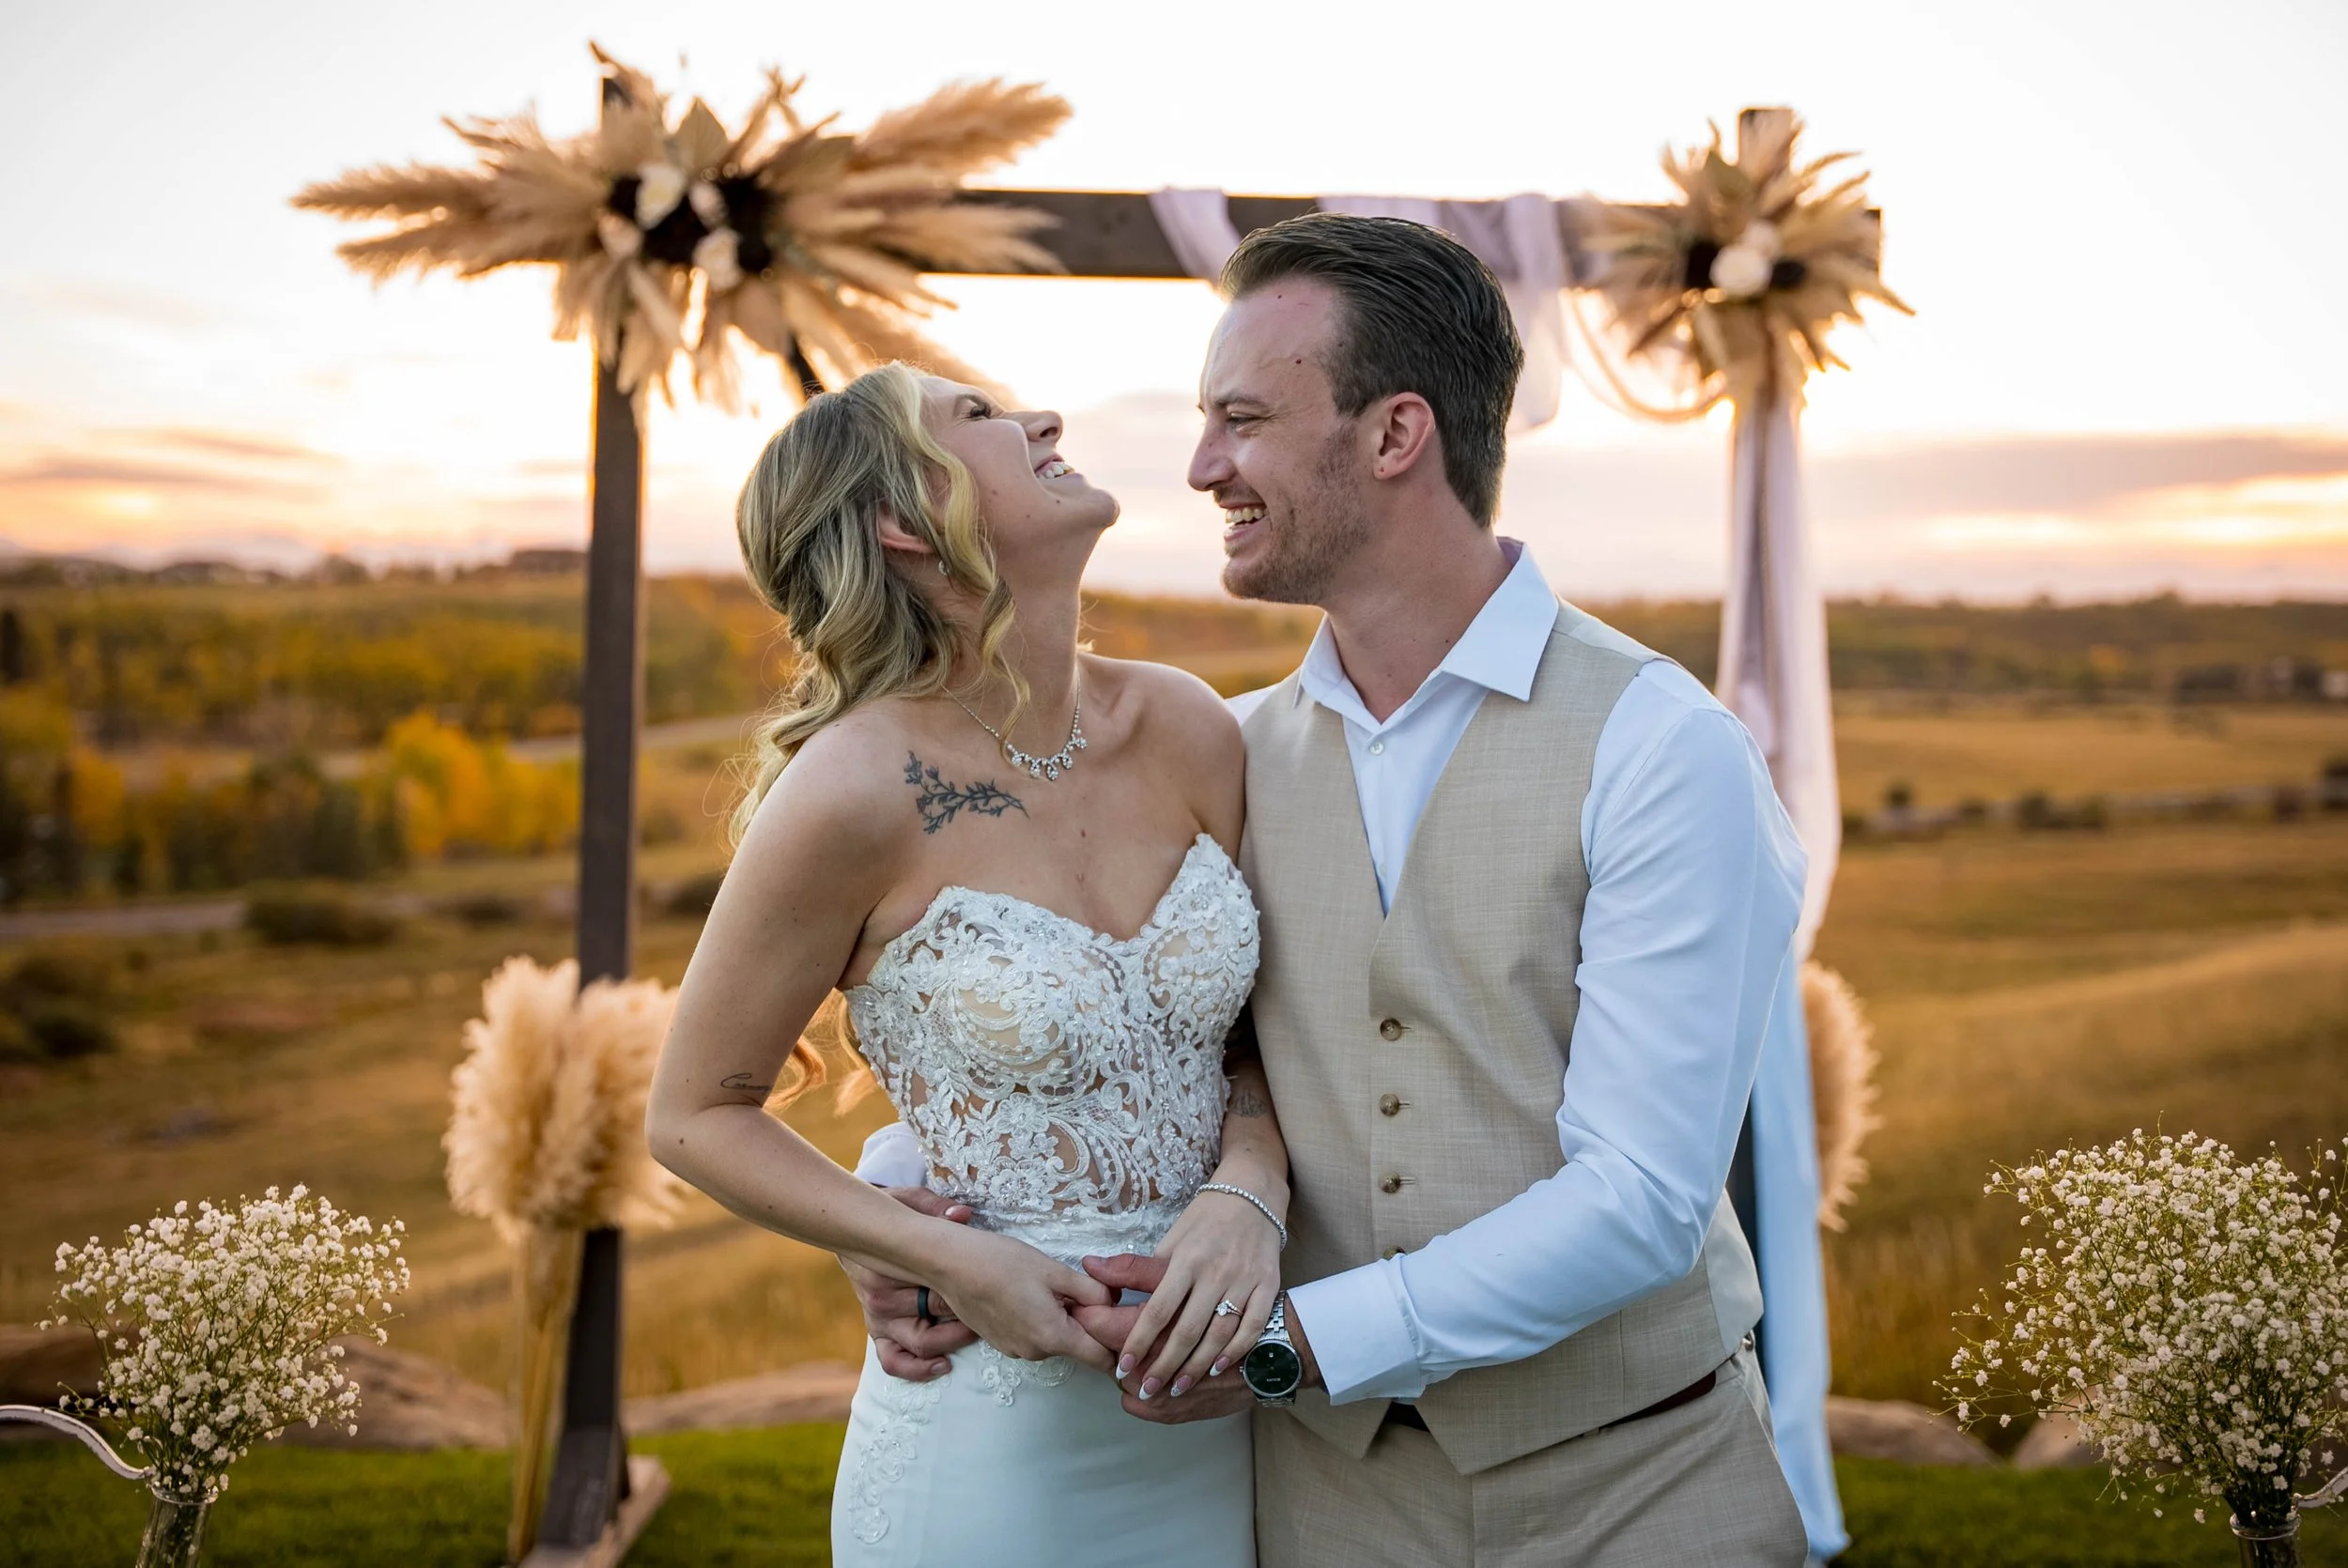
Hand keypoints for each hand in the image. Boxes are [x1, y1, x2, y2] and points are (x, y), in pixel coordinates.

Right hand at [839, 1187, 976, 1380]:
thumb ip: (935, 1208)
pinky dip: (917, 1369)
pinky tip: (943, 1366)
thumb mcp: (909, 1202)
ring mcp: (877, 1320)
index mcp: (887, 1267)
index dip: (968, 1285)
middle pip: (933, 1314)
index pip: (937, 1282)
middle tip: (992, 1308)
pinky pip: (892, 1361)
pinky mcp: (877, 1333)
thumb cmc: (890, 1214)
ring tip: (976, 1333)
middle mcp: (880, 1298)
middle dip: (966, 1312)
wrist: (857, 1230)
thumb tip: (963, 1215)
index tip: (992, 1284)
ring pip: (918, 1343)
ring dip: (951, 1342)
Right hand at [927, 1225, 1116, 1371]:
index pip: (1100, 1359)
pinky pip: (1032, 1336)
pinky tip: (1026, 1293)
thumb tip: (1114, 1303)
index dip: (1116, 1346)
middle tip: (1080, 1289)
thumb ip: (1092, 1291)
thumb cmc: (1002, 1263)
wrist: (951, 1265)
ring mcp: (1015, 1350)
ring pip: (1054, 1340)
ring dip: (1060, 1320)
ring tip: (1047, 1287)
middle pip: (1077, 1346)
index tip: (1122, 1326)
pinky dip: (1039, 1320)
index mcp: (1054, 1337)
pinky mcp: (1001, 1342)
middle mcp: (1035, 1352)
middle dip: (1086, 1323)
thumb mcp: (1055, 1270)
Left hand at [1087, 1186, 1280, 1399]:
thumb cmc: (1205, 1221)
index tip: (1123, 1368)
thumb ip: (1136, 1266)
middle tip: (1149, 1389)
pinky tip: (1218, 1368)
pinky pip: (1252, 1325)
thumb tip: (1091, 1269)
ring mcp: (1244, 1280)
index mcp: (1186, 1260)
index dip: (1139, 1342)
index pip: (1157, 1310)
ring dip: (1198, 1366)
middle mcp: (1215, 1272)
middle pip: (1188, 1329)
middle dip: (1165, 1365)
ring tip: (1178, 1388)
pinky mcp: (1269, 1285)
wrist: (1252, 1197)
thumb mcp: (1170, 1239)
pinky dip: (1236, 1350)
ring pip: (1220, 1333)